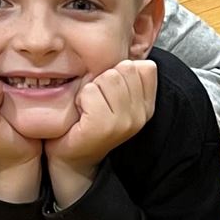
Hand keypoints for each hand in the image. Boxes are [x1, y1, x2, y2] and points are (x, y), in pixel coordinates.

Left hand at [48, 58, 156, 172]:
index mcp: (147, 107)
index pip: (144, 67)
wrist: (72, 159)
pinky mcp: (104, 126)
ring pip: (108, 77)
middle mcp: (141, 116)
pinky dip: (80, 99)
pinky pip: (91, 92)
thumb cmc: (89, 122)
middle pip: (125, 68)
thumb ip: (127, 78)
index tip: (110, 94)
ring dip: (91, 89)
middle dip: (104, 79)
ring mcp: (124, 122)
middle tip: (95, 102)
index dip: (120, 72)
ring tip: (88, 108)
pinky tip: (81, 114)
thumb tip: (133, 60)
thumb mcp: (114, 98)